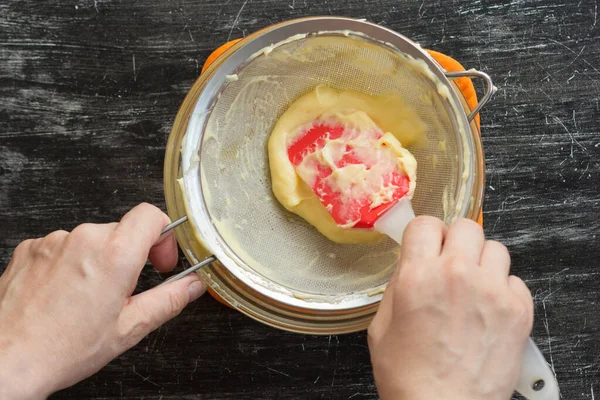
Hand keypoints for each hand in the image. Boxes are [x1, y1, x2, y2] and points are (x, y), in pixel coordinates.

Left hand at [0, 203, 206, 399]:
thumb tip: (193, 285)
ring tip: (86, 299)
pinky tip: (62, 294)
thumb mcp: (129, 328)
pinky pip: (62, 246)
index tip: (159, 261)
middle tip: (123, 291)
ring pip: (91, 240)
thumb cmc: (62, 349)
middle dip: (129, 256)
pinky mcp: (30, 248)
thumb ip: (170, 299)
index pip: (151, 215)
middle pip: (122, 231)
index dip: (163, 236)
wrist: (6, 360)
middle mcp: (83, 238)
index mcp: (114, 255)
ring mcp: (53, 241)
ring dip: (97, 261)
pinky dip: (69, 264)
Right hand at [368, 217, 533, 399]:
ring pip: (495, 248)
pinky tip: (489, 309)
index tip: (425, 245)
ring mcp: (493, 291)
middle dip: (455, 241)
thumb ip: (398, 286)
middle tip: (449, 262)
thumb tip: (411, 264)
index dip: (424, 234)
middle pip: (466, 226)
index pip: (426, 224)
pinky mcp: (519, 311)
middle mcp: (457, 275)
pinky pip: (515, 280)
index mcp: (418, 276)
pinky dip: (503, 289)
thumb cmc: (409, 377)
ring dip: (481, 262)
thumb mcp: (381, 327)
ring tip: (473, 286)